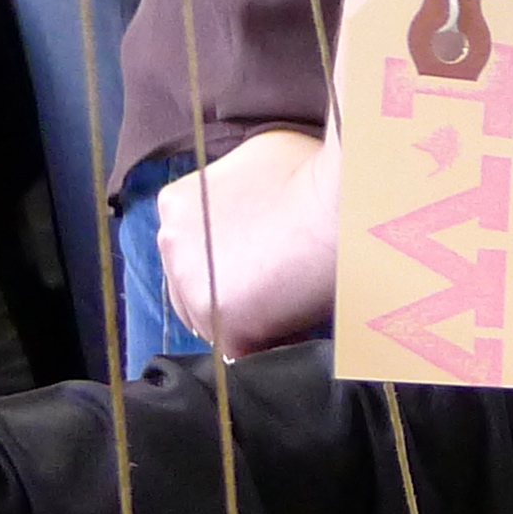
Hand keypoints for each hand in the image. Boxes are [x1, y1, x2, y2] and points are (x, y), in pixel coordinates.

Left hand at [159, 128, 340, 355]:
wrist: (342, 199)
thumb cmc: (316, 176)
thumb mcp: (260, 162)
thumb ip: (240, 191)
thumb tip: (256, 210)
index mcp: (177, 204)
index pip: (196, 254)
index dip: (234, 267)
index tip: (270, 267)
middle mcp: (170, 239)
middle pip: (196, 291)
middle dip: (236, 296)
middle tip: (285, 291)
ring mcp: (190, 281)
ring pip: (216, 324)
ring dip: (251, 324)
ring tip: (294, 307)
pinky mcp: (220, 315)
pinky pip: (241, 350)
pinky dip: (268, 346)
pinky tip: (298, 326)